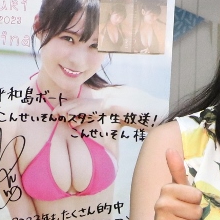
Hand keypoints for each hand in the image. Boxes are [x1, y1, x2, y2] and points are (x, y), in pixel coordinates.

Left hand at [51, 87, 166, 127]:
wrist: (163, 115)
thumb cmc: (149, 116)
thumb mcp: (129, 115)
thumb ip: (116, 118)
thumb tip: (108, 127)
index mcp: (115, 94)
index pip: (92, 99)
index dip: (77, 105)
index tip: (65, 112)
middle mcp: (113, 93)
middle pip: (87, 99)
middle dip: (71, 106)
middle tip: (56, 112)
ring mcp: (114, 97)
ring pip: (88, 103)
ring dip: (72, 109)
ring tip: (59, 114)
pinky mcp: (116, 105)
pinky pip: (95, 110)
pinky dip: (83, 114)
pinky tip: (73, 118)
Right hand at [149, 149, 202, 219]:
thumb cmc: (174, 208)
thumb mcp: (178, 188)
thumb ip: (177, 169)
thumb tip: (170, 149)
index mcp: (166, 189)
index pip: (197, 196)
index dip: (195, 202)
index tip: (185, 203)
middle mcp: (160, 204)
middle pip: (197, 212)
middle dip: (194, 217)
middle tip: (183, 217)